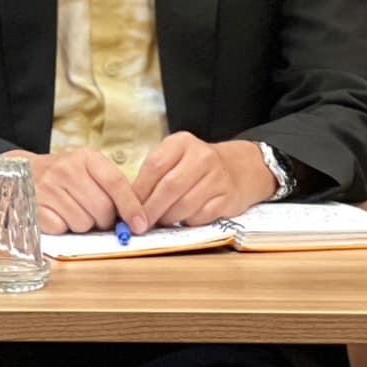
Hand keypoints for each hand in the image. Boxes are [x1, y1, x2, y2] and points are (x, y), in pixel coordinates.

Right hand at [8, 148, 146, 234]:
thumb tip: (136, 222)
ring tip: (73, 213)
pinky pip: (61, 228)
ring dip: (83, 225)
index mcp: (86, 158)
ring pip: (82, 222)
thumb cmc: (67, 177)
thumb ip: (113, 191)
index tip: (140, 225)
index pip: (115, 182)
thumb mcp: (90, 172)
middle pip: (102, 208)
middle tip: (97, 218)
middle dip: (105, 221)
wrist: (25, 172)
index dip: (131, 207)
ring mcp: (48, 187)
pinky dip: (63, 228)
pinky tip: (58, 216)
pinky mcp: (34, 205)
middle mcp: (66, 169)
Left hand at [133, 133, 275, 228]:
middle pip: (170, 187)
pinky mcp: (229, 199)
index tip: (127, 207)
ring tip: (159, 221)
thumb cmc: (195, 165)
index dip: (139, 190)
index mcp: (182, 143)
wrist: (239, 168)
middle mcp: (202, 157)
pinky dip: (187, 222)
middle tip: (139, 223)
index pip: (154, 166)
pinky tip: (182, 220)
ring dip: (168, 218)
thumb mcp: (175, 156)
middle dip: (151, 209)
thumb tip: (130, 202)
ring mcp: (218, 178)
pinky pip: (202, 216)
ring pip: (186, 205)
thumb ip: (154, 173)